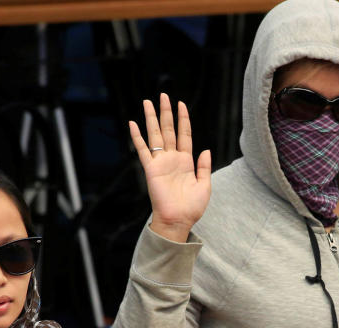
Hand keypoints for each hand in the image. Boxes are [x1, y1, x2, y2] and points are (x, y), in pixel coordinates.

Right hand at [128, 93, 211, 243]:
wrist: (179, 220)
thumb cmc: (192, 208)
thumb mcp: (205, 186)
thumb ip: (204, 167)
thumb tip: (205, 150)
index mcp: (186, 161)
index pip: (184, 135)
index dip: (183, 119)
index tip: (181, 104)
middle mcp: (172, 159)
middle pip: (168, 130)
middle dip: (166, 112)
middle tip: (163, 95)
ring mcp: (161, 162)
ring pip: (155, 135)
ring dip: (152, 118)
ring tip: (148, 102)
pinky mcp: (151, 169)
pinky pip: (143, 150)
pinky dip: (137, 137)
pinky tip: (132, 124)